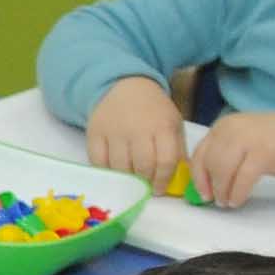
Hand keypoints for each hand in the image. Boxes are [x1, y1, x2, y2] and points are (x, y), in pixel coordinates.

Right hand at [82, 75, 186, 189]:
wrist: (125, 85)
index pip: (165, 161)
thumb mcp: (173, 124)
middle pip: (143, 166)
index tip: (160, 189)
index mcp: (162, 126)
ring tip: (131, 178)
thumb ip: (178, 150)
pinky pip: (98, 161)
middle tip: (145, 186)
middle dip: (146, 182)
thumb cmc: (153, 109)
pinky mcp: (95, 133)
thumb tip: (179, 179)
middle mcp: (138, 129)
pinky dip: (106, 171)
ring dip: (127, 178)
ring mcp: (114, 131)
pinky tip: (114, 170)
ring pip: (120, 167)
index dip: (164, 180)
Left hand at [187, 107, 274, 210]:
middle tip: (215, 200)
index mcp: (223, 127)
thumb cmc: (273, 142)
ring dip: (222, 191)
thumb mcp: (241, 142)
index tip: (200, 192)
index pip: (199, 153)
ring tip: (227, 202)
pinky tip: (237, 201)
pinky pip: (243, 179)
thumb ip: (223, 155)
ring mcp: (247, 140)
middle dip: (209, 185)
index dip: (197, 176)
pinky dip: (237, 193)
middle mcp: (231, 130)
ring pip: (223, 171)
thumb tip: (206, 182)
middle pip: (209, 163)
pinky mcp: (263, 153)